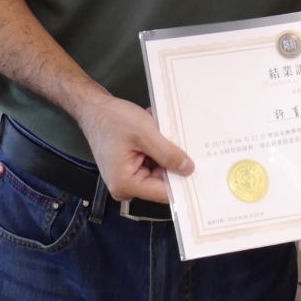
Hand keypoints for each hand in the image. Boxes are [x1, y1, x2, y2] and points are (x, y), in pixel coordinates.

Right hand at [76, 95, 192, 202]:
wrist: (94, 108)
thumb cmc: (114, 120)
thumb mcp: (145, 133)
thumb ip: (167, 153)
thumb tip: (189, 170)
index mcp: (126, 185)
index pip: (164, 192)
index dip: (184, 183)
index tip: (205, 174)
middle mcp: (127, 187)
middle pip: (163, 181)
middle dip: (176, 163)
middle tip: (192, 145)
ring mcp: (129, 178)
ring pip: (161, 170)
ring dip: (167, 152)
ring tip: (168, 132)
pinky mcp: (131, 168)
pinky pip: (153, 163)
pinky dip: (159, 148)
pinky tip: (158, 131)